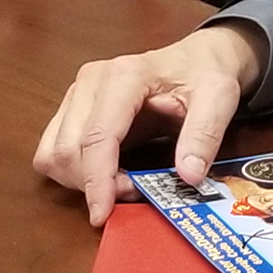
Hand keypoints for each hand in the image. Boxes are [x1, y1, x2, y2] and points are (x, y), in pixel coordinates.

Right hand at [33, 22, 267, 226]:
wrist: (197, 57)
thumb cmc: (205, 72)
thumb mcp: (219, 97)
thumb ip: (205, 134)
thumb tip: (189, 177)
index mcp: (124, 76)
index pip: (97, 137)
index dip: (97, 181)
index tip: (102, 214)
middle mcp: (91, 82)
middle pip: (68, 150)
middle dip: (94, 183)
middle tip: (135, 191)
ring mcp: (77, 94)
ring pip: (53, 154)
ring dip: (81, 180)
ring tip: (123, 182)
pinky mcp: (73, 109)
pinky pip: (55, 151)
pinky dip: (76, 172)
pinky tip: (109, 174)